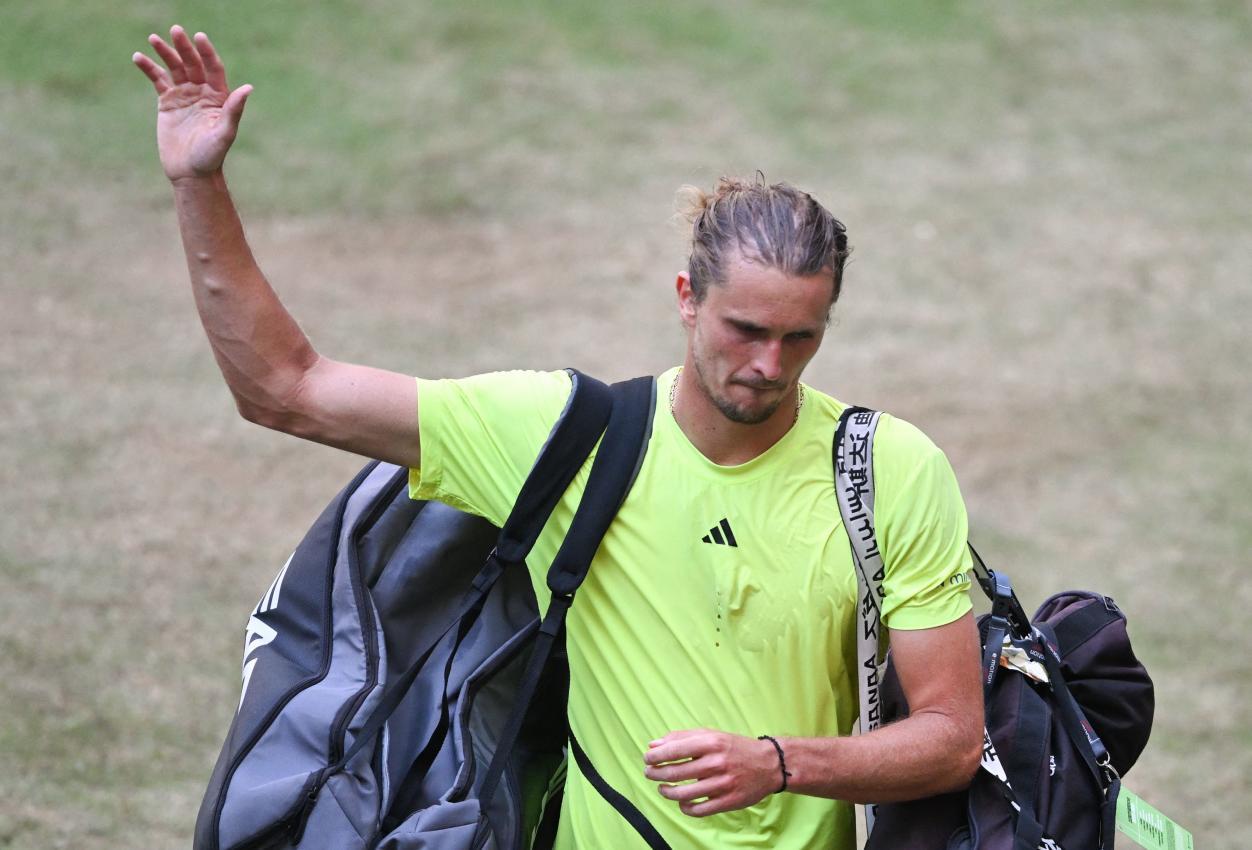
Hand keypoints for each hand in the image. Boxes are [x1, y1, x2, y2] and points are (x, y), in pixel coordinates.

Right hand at [132, 25, 251, 180]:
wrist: (191, 172)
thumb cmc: (211, 156)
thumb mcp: (224, 133)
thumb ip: (234, 110)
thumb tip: (248, 88)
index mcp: (218, 97)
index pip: (213, 68)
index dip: (207, 52)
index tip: (199, 37)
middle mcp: (202, 92)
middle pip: (193, 64)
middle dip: (184, 47)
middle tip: (175, 30)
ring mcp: (184, 95)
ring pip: (174, 68)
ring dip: (165, 52)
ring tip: (154, 38)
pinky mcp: (168, 102)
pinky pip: (158, 80)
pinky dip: (149, 68)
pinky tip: (138, 57)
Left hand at [643, 728, 781, 816]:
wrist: (769, 764)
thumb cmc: (735, 747)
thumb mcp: (711, 735)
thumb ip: (682, 738)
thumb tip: (653, 745)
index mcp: (711, 743)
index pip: (674, 750)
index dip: (655, 756)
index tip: (647, 758)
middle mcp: (716, 763)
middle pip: (675, 773)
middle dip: (656, 773)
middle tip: (649, 773)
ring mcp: (722, 784)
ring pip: (683, 794)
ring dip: (666, 792)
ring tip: (662, 788)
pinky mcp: (728, 802)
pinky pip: (698, 810)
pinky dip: (685, 808)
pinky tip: (681, 801)